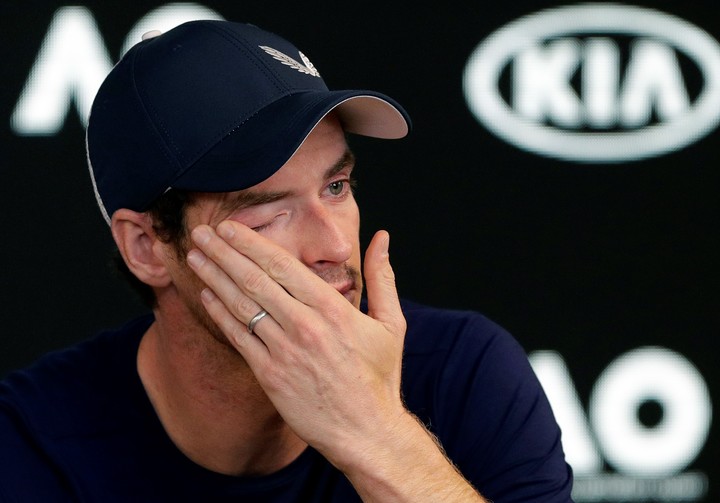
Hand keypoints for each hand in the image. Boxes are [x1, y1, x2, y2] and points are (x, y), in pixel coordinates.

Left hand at [186, 220, 406, 464]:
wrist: (366, 432)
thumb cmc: (379, 377)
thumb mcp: (390, 323)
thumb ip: (381, 277)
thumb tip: (382, 237)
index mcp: (332, 309)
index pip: (283, 265)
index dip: (251, 243)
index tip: (229, 227)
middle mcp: (304, 326)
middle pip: (254, 279)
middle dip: (223, 252)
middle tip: (200, 233)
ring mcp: (284, 352)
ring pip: (241, 306)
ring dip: (214, 278)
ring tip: (195, 258)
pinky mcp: (270, 376)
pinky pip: (238, 338)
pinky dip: (220, 314)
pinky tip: (206, 295)